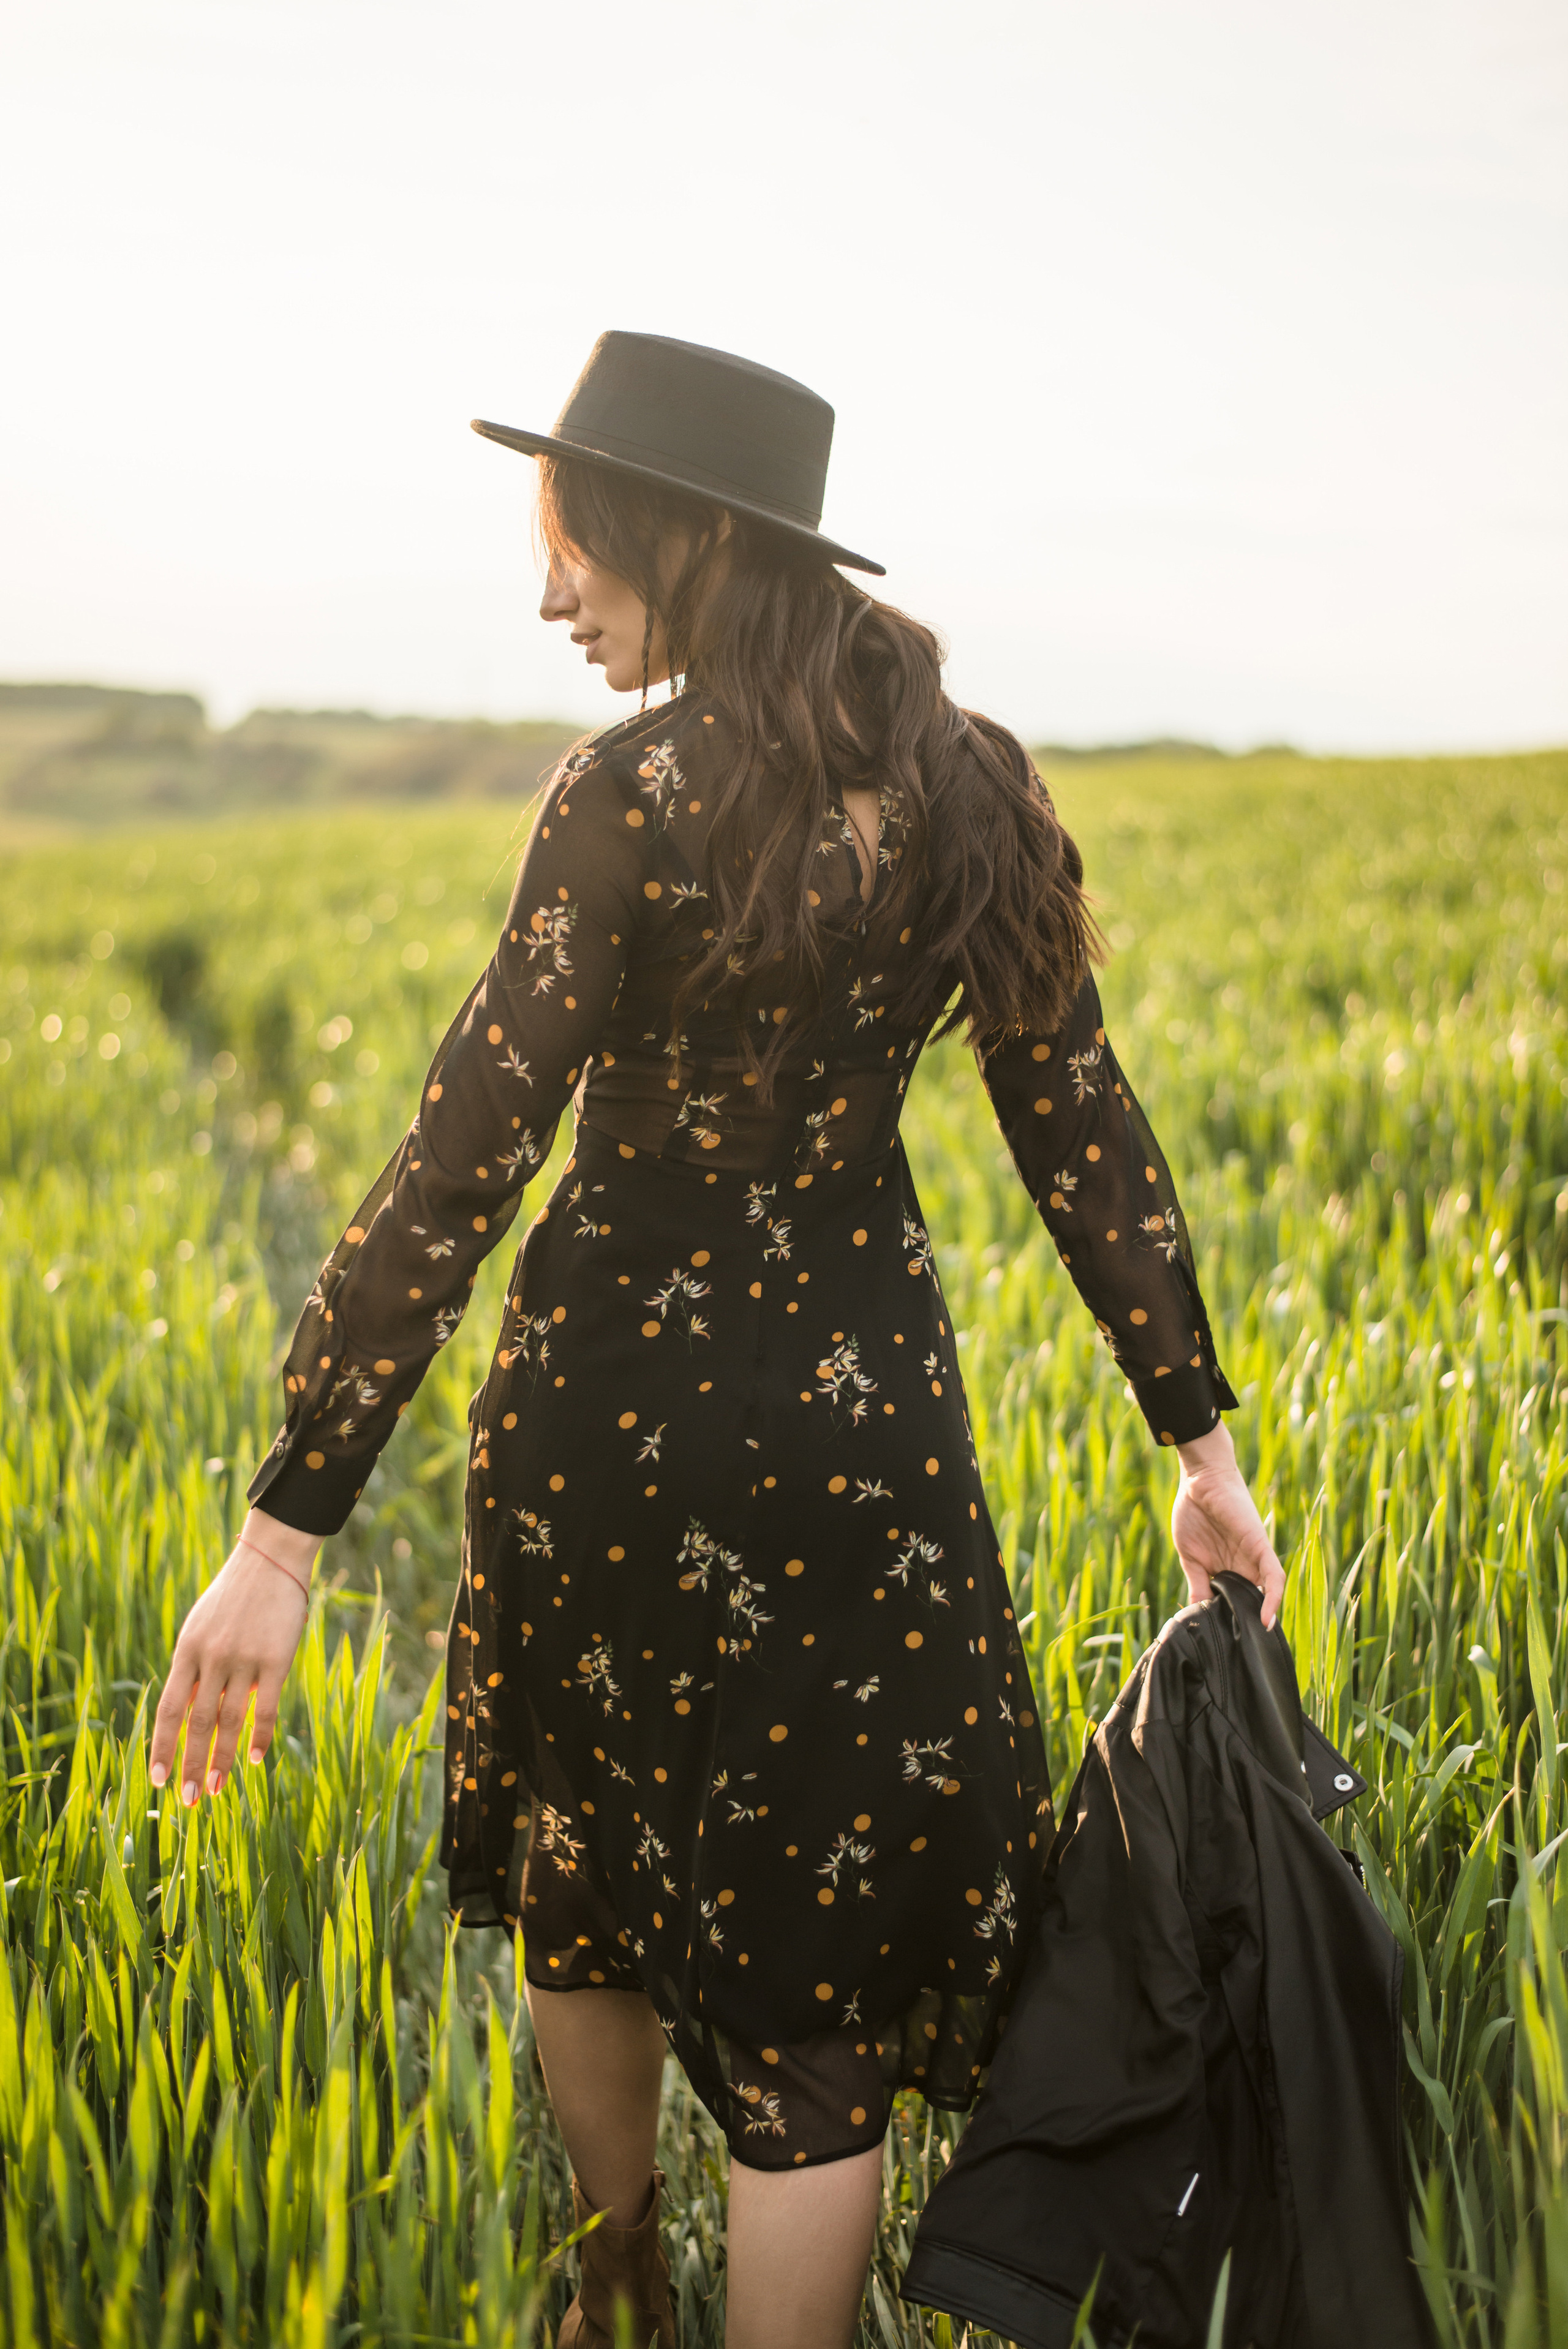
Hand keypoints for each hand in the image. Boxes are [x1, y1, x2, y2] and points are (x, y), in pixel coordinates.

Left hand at [149, 1508, 322, 1802]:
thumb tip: (189, 1718)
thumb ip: (194, 1670)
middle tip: (188, 1801)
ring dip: (223, 1760)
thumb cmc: (234, 1598)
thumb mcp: (201, 1628)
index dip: (161, 1746)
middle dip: (191, 1765)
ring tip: (218, 1791)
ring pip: (229, 1721)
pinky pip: (265, 1706)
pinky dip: (260, 1736)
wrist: (270, 1560)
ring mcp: (243, 1658)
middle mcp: (211, 1657)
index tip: (157, 1779)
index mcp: (186, 1650)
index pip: (168, 1709)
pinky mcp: (276, 1659)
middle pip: (197, 1723)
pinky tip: (255, 1760)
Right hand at [1169, 1423, 1284, 1630]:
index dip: (1234, 1622)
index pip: (1236, 1601)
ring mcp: (1254, 1557)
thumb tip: (1196, 1615)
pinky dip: (1274, 1598)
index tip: (1228, 1648)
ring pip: (1269, 1594)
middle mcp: (1244, 1566)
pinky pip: (1275, 1576)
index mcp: (1226, 1569)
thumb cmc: (1192, 1512)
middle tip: (1247, 1656)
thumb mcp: (1190, 1557)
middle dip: (1252, 1627)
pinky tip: (1265, 1618)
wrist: (1199, 1480)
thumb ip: (1197, 1584)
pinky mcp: (1261, 1546)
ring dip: (1265, 1618)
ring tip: (1258, 1644)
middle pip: (1255, 1602)